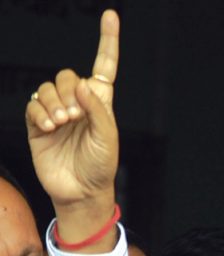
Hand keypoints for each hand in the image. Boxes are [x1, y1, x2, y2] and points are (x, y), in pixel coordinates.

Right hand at [25, 9, 118, 244]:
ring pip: (47, 88)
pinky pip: (33, 105)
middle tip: (76, 116)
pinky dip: (40, 112)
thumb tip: (82, 82)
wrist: (81, 191)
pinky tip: (49, 127)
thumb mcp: (107, 137)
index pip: (104, 65)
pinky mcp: (38, 125)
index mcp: (100, 102)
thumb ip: (97, 108)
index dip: (107, 41)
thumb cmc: (101, 166)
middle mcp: (78, 103)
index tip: (110, 16)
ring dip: (54, 103)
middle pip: (66, 75)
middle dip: (69, 91)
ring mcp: (57, 113)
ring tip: (61, 124)